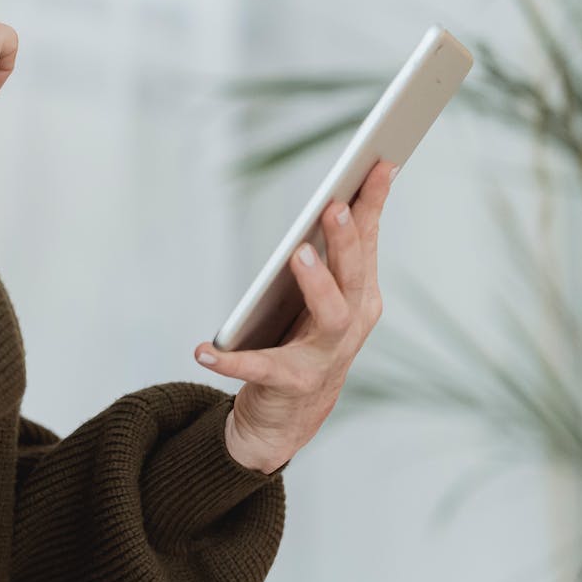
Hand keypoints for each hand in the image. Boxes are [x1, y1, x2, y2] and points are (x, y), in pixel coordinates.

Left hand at [196, 159, 398, 472]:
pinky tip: (202, 350)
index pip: (370, 241)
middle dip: (347, 242)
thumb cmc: (305, 342)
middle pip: (355, 277)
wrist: (290, 418)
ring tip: (295, 255)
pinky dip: (230, 360)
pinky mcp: (288, 384)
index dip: (374, 202)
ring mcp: (324, 357)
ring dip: (317, 284)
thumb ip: (331, 254)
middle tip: (332, 207)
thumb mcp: (323, 295)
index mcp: (360, 297)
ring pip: (333, 316)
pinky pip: (258, 368)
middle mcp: (351, 326)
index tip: (379, 163)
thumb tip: (337, 196)